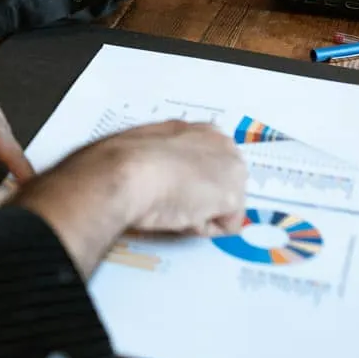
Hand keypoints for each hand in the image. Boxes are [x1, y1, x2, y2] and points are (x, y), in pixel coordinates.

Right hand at [16, 121, 245, 278]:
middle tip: (172, 199)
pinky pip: (224, 226)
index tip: (174, 187)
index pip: (210, 166)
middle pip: (222, 187)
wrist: (125, 171)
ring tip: (172, 203)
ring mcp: (232, 170)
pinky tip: (181, 213)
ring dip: (201, 213)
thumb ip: (166, 155)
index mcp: (201, 129)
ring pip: (223, 207)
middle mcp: (223, 143)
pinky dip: (202, 228)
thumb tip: (161, 169)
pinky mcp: (233, 197)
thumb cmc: (125, 160)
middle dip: (202, 199)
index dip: (192, 184)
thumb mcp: (149, 147)